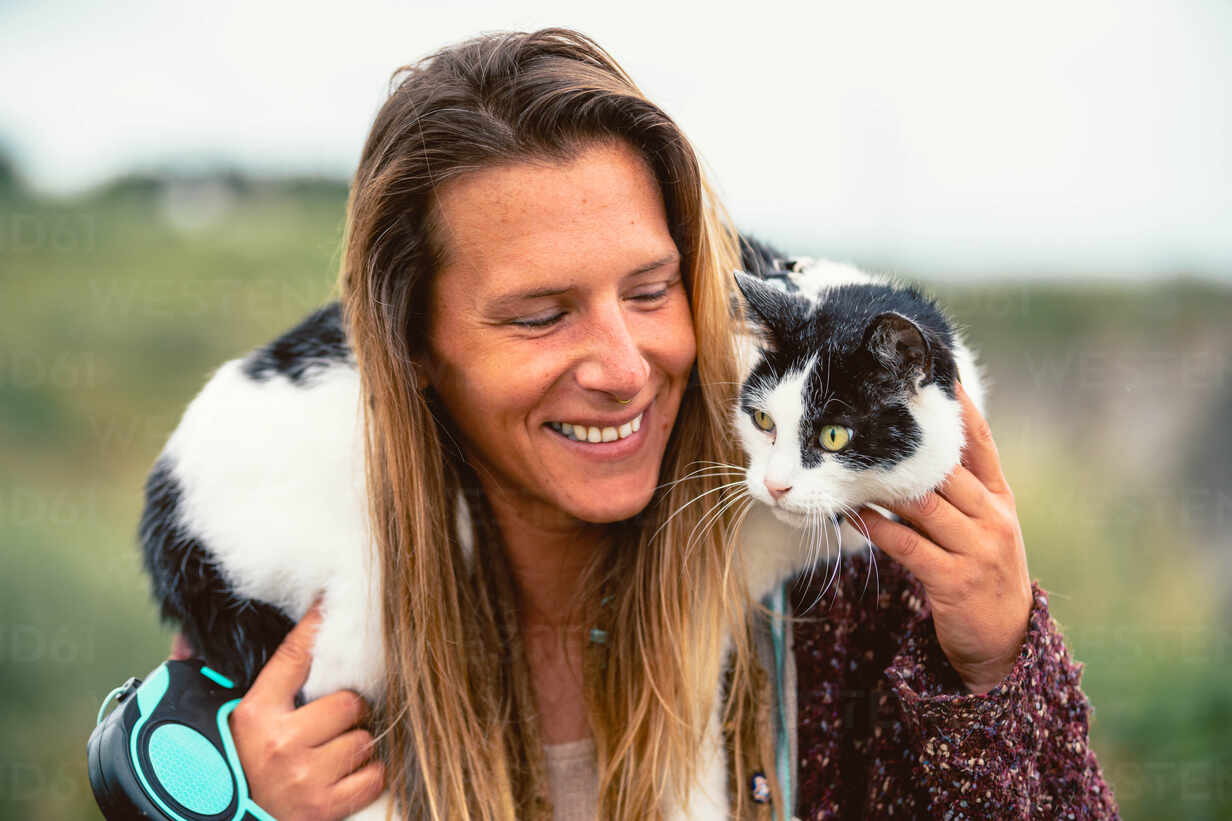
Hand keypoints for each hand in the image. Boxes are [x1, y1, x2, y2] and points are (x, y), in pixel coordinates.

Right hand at [225, 600, 385, 819]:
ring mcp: (305, 778)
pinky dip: (366, 775)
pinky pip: (373, 776)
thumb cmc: (228, 768)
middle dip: (347, 709)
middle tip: (333, 718)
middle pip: (349, 702)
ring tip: (334, 750)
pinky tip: (345, 774)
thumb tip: (185, 640)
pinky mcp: (325, 808)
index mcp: (254, 714)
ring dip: (356, 744)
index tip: (330, 604)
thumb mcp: (215, 723)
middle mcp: (282, 744)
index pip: (295, 657)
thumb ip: (208, 679)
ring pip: (363, 740)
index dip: (316, 627)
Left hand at [857, 382, 1032, 694]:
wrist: (1004, 642)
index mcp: (999, 498)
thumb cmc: (981, 571)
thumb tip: (911, 446)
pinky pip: (906, 545)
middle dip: (904, 444)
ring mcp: (977, 550)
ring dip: (881, 484)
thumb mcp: (982, 524)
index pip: (979, 443)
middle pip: (944, 469)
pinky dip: (875, 526)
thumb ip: (956, 487)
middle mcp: (993, 518)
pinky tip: (851, 513)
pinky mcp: (953, 581)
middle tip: (864, 416)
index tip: (936, 374)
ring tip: (847, 464)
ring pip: (922, 503)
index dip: (960, 408)